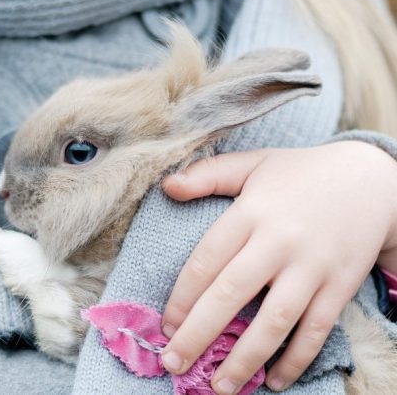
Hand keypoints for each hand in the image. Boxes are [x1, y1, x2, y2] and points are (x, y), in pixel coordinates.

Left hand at [159, 141, 396, 393]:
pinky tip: (274, 381)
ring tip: (219, 387)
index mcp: (251, 212)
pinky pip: (316, 329)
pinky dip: (296, 359)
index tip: (165, 324)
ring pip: (274, 320)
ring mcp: (312, 266)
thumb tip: (166, 187)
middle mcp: (279, 240)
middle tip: (173, 362)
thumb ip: (208, 174)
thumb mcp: (254, 163)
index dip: (181, 297)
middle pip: (231, 293)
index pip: (206, 260)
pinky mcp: (340, 284)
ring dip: (244, 358)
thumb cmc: (301, 173)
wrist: (371, 179)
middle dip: (198, 334)